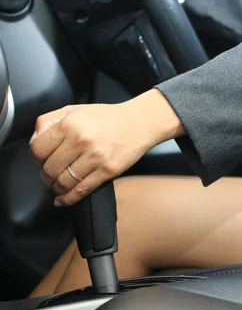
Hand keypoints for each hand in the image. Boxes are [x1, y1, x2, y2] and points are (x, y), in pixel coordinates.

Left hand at [30, 89, 183, 205]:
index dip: (34, 158)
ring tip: (57, 185)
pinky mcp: (107, 171)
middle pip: (48, 169)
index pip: (37, 149)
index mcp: (70, 124)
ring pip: (63, 182)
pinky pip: (81, 191)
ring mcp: (95, 157)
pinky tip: (63, 199)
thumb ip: (48, 121)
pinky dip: (68, 199)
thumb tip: (34, 141)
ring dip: (56, 188)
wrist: (139, 123)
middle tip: (48, 175)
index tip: (39, 160)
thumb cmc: (107, 117)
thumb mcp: (74, 110)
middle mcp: (81, 140)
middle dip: (45, 176)